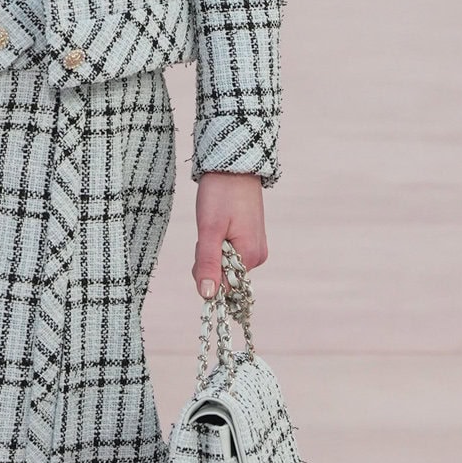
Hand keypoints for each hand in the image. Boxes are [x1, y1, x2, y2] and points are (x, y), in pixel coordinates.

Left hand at [192, 172, 267, 298]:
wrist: (233, 166)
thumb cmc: (220, 194)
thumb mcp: (209, 230)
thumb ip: (209, 264)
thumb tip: (208, 296)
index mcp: (251, 256)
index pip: (222, 285)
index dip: (205, 270)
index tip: (204, 246)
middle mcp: (257, 256)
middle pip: (222, 275)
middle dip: (207, 259)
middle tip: (208, 232)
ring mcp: (255, 248)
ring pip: (223, 263)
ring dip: (211, 249)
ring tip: (214, 224)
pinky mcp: (250, 239)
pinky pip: (228, 252)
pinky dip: (217, 242)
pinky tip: (219, 225)